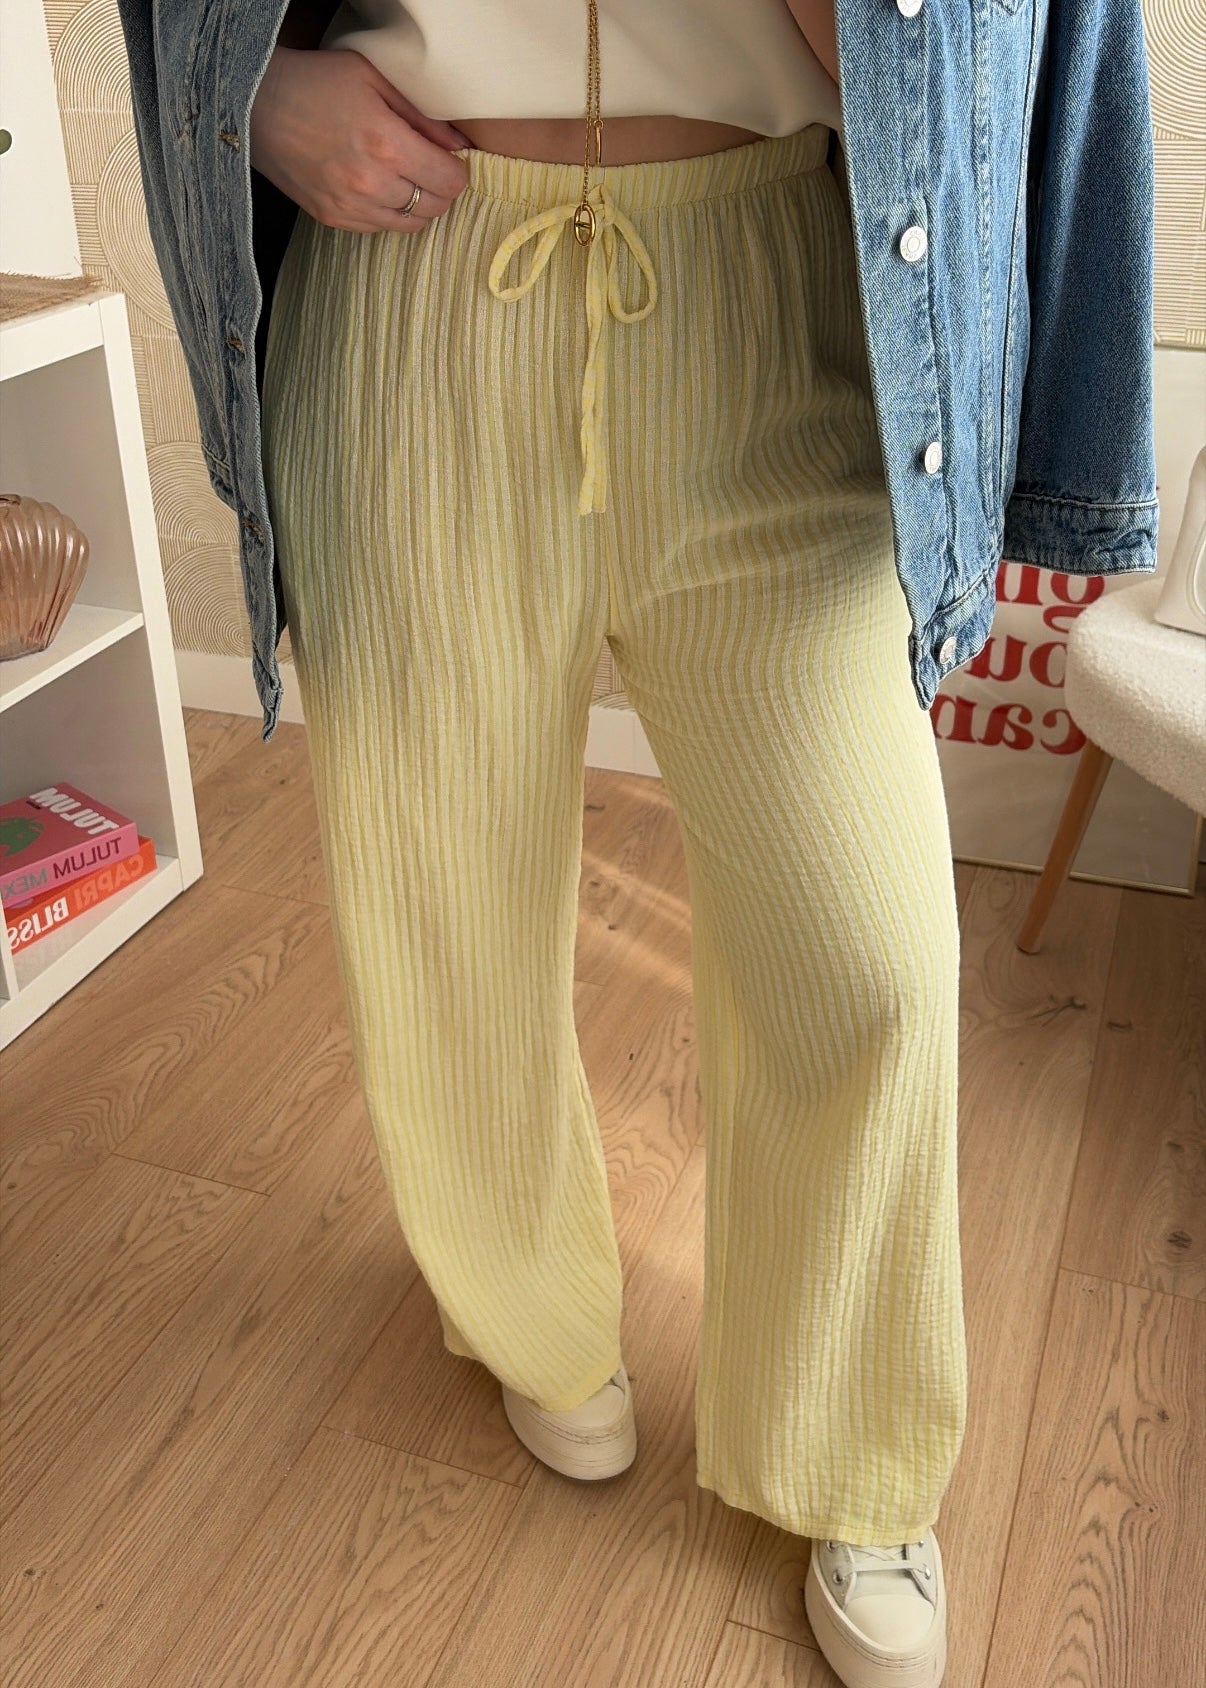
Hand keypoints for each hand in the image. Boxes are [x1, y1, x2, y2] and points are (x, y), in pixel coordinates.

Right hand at [249, 46, 474, 232]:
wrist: (255, 105)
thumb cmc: (315, 82)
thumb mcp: (374, 79)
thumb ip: (422, 116)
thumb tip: (459, 146)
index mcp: (386, 144)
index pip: (448, 181)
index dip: (456, 170)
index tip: (449, 159)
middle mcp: (370, 183)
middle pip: (435, 207)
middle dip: (440, 188)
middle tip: (429, 167)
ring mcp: (350, 206)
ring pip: (410, 224)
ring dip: (417, 204)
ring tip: (405, 178)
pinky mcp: (332, 218)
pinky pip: (379, 228)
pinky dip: (388, 212)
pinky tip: (378, 187)